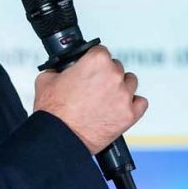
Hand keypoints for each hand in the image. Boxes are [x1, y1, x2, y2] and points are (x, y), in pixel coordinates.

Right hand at [32, 44, 148, 153]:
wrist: (59, 138)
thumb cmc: (53, 112)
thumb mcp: (46, 79)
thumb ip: (58, 68)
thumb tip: (61, 69)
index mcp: (96, 61)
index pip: (101, 51)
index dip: (93, 60)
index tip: (90, 68)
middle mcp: (113, 75)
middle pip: (116, 67)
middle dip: (105, 75)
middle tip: (94, 87)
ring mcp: (123, 95)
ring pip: (130, 82)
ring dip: (120, 87)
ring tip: (106, 97)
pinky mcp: (129, 114)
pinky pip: (141, 103)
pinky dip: (133, 104)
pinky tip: (121, 107)